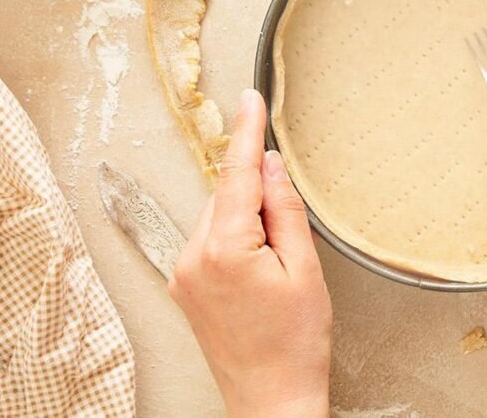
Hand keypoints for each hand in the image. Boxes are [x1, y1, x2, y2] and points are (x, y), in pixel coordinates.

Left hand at [169, 89, 332, 417]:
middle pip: (226, 194)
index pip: (235, 174)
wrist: (271, 399)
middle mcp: (192, 257)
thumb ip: (283, 209)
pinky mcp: (185, 287)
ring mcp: (184, 274)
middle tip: (291, 236)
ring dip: (247, 218)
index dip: (245, 132)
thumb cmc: (294, 343)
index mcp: (223, 248)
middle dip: (257, 193)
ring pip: (218, 216)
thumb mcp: (303, 268)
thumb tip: (269, 166)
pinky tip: (261, 265)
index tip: (250, 99)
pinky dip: (236, 236)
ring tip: (279, 265)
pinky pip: (210, 239)